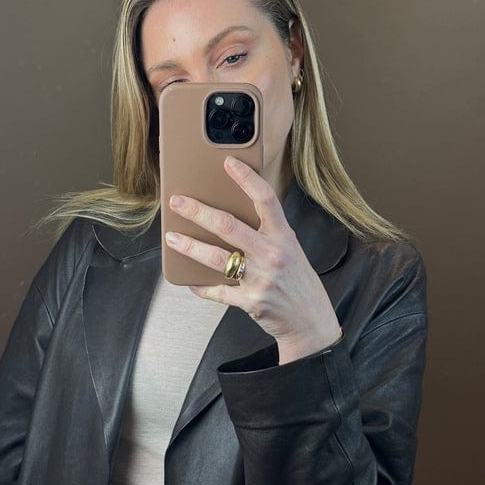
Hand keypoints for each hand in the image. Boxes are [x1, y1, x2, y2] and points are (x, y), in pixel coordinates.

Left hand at [164, 156, 341, 363]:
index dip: (246, 178)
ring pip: (218, 258)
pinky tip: (190, 281)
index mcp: (284, 237)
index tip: (227, 162)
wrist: (311, 321)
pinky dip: (202, 287)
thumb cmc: (298, 283)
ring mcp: (261, 279)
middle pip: (229, 226)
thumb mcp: (290, 250)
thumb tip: (232, 216)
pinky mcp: (251, 301)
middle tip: (178, 202)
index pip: (265, 199)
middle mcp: (272, 254)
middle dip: (198, 212)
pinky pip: (218, 292)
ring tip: (173, 239)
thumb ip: (267, 234)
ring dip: (191, 247)